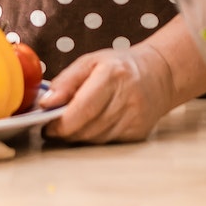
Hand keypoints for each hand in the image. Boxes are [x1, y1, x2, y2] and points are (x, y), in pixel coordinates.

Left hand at [41, 42, 177, 143]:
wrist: (160, 73)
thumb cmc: (119, 66)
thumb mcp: (90, 62)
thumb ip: (65, 81)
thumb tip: (46, 103)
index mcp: (112, 75)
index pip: (83, 109)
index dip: (61, 123)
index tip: (47, 126)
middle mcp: (127, 97)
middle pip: (88, 128)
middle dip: (66, 132)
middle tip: (53, 127)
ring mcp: (136, 117)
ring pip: (96, 139)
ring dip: (79, 136)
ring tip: (72, 125)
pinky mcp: (139, 132)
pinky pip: (108, 142)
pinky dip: (94, 138)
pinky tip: (92, 126)